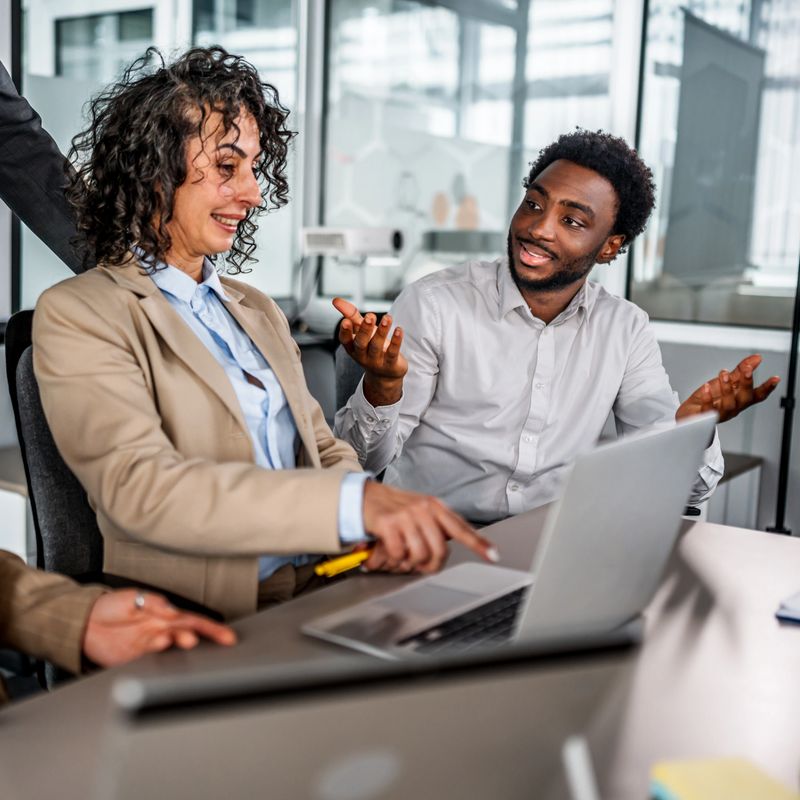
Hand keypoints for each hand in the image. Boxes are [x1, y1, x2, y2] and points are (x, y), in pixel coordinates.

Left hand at [82, 590, 236, 667]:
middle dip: (201, 638)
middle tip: (207, 638)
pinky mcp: (133, 659)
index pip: (194, 621)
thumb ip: (153, 602)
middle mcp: (160, 632)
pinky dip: (157, 651)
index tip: (227, 636)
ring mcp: (148, 646)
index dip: (212, 629)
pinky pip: (149, 658)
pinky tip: (160, 644)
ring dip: (179, 642)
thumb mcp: (132, 596)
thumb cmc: (109, 607)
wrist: (81, 624)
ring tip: (184, 640)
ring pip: (171, 646)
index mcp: (164, 616)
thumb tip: (171, 609)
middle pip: (188, 634)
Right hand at [333, 297, 406, 406]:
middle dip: (365, 329)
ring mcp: (376, 361)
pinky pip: (393, 352)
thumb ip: (350, 315)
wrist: (385, 374)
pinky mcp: (391, 364)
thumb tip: (336, 300)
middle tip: (370, 316)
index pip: (345, 340)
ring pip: (377, 346)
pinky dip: (396, 341)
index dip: (345, 332)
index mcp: (352, 347)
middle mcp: (362, 355)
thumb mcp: (360, 331)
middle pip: (361, 343)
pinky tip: (399, 329)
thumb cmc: (370, 348)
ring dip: (382, 331)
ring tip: (388, 317)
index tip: (346, 321)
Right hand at [361, 481, 497, 573]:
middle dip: (430, 565)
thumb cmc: (392, 507)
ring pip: (420, 554)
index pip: (461, 528)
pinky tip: (388, 551)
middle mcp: (423, 508)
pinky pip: (399, 553)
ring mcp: (406, 515)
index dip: (479, 543)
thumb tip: (446, 549)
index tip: (493, 556)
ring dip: (409, 563)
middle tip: (421, 567)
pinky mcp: (389, 523)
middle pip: (440, 550)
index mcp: (435, 506)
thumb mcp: (419, 511)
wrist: (363, 496)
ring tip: (401, 557)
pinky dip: (393, 558)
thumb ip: (436, 526)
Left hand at [676, 354, 779, 423]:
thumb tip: (757, 358)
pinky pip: (708, 409)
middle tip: (746, 370)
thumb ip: (741, 371)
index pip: (757, 395)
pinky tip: (706, 387)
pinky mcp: (705, 416)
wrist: (690, 414)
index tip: (775, 378)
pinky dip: (708, 398)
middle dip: (747, 384)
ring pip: (729, 404)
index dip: (767, 387)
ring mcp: (720, 413)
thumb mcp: (727, 381)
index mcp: (740, 400)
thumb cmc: (711, 399)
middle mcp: (733, 408)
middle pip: (745, 398)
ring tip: (723, 374)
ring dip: (727, 388)